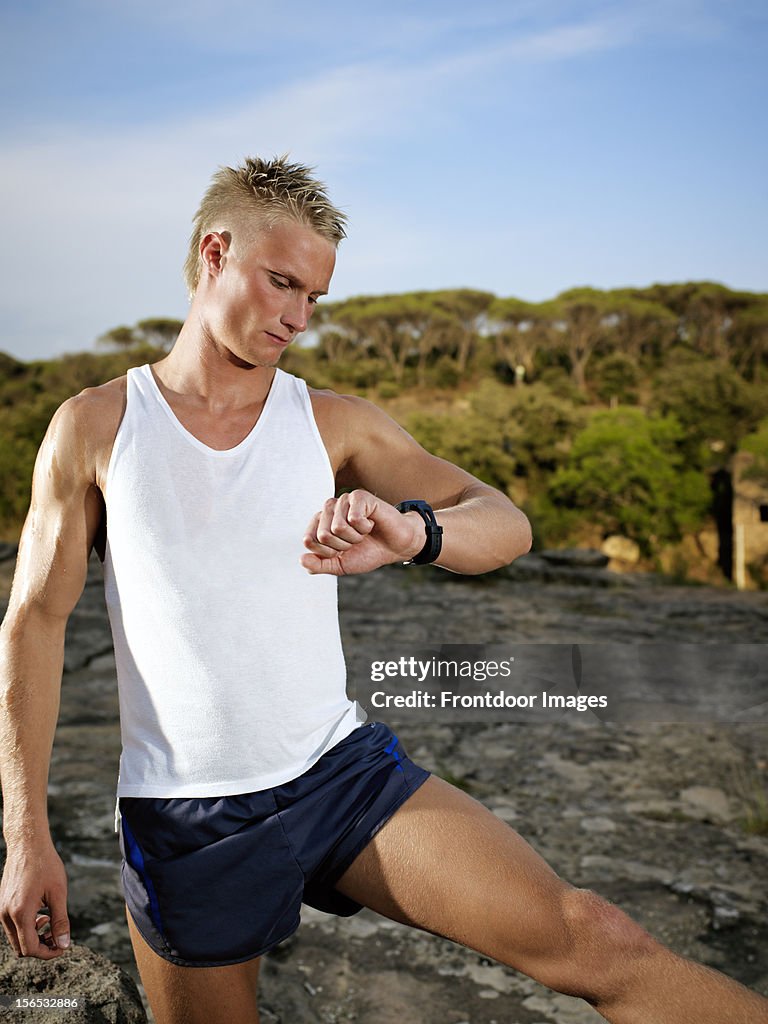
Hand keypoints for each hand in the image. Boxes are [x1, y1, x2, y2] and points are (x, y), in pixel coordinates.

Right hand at [0, 839, 70, 957]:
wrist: (27, 844)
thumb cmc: (45, 865)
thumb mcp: (58, 893)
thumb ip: (60, 921)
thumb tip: (64, 944)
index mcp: (21, 912)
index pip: (30, 948)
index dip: (48, 953)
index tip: (62, 947)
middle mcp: (6, 914)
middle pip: (21, 947)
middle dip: (41, 947)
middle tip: (58, 936)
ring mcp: (1, 909)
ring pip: (15, 937)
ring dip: (33, 937)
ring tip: (50, 922)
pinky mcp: (2, 904)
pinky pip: (12, 925)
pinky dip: (26, 927)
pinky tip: (41, 915)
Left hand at [301, 490, 423, 575]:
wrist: (395, 548)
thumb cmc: (368, 552)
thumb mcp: (340, 565)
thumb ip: (319, 565)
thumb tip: (302, 560)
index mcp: (320, 523)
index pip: (308, 540)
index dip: (327, 552)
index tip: (342, 550)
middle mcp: (329, 508)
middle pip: (323, 535)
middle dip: (343, 546)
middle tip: (356, 541)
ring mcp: (344, 500)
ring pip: (338, 527)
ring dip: (355, 537)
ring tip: (363, 533)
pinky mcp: (359, 496)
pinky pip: (354, 518)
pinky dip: (365, 528)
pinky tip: (371, 524)